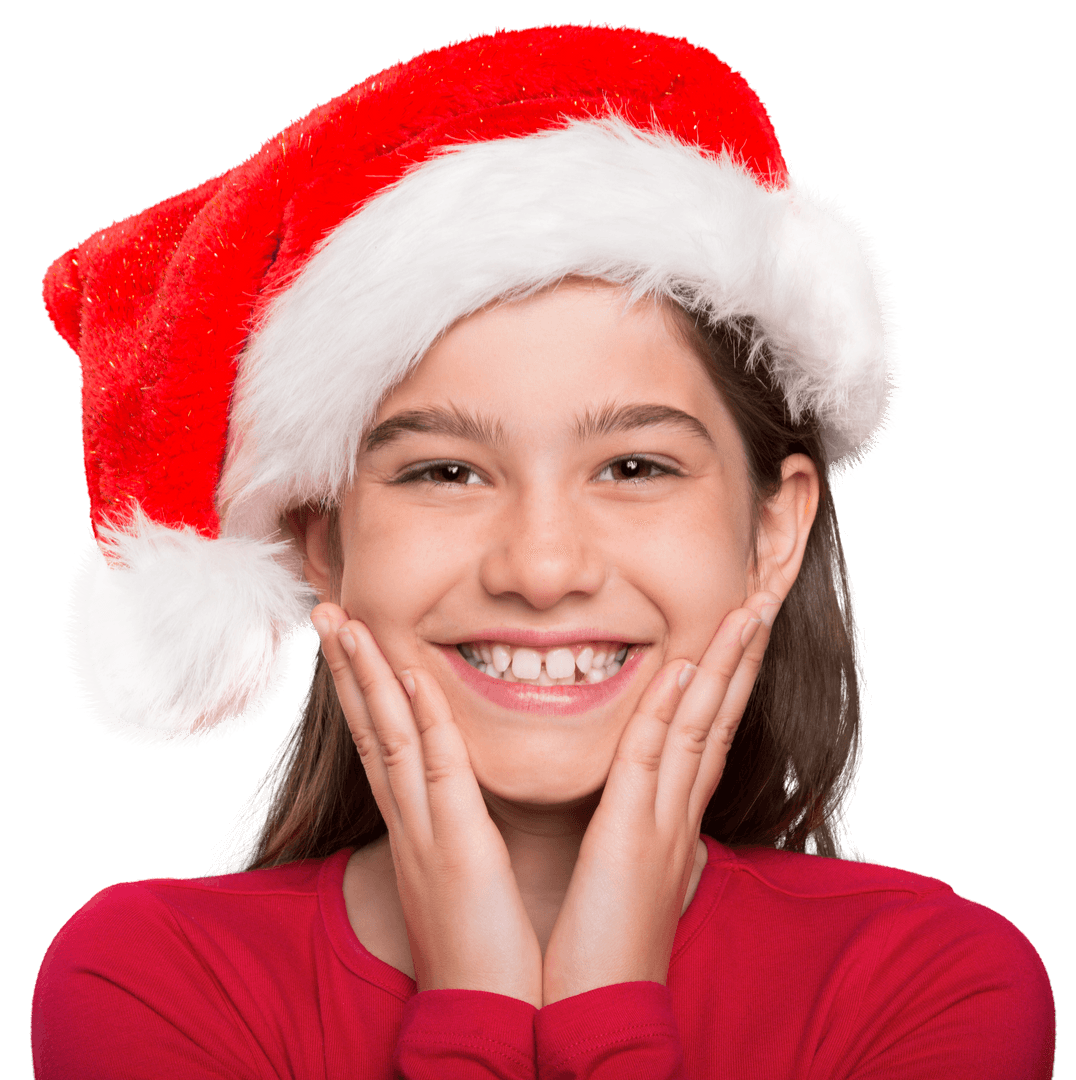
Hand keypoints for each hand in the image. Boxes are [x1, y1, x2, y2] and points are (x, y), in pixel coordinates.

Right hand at [310, 603, 543, 1007]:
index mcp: (417, 826)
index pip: (383, 743)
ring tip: (346, 623)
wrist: (482, 1020)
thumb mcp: (468, 878)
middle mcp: (409, 821)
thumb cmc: (486, 951)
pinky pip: (437, 773)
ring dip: (368, 677)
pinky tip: (413, 676)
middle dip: (347, 669)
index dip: (365, 691)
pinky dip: (423, 722)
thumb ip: (464, 834)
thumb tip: (472, 809)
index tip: (353, 642)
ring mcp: (427, 832)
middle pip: (370, 729)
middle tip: (328, 612)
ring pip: (389, 737)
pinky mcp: (457, 848)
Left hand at [541, 591, 780, 1005]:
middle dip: (744, 658)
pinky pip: (651, 763)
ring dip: (724, 667)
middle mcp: (680, 815)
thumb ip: (656, 847)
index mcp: (674, 821)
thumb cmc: (606, 949)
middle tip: (764, 600)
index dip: (729, 682)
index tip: (742, 634)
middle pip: (721, 719)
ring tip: (747, 611)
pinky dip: (669, 713)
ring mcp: (663, 825)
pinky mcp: (631, 842)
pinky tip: (682, 667)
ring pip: (702, 728)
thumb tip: (679, 835)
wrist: (602, 1019)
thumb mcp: (636, 883)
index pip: (711, 735)